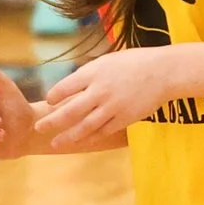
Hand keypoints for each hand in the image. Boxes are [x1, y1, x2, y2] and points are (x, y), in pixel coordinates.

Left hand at [30, 48, 177, 150]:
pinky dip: (90, 138)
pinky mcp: (125, 119)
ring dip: (67, 136)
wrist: (165, 71)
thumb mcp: (108, 61)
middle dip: (51, 121)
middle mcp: (100, 91)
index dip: (54, 97)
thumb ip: (88, 74)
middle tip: (38, 128)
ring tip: (55, 143)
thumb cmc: (135, 63)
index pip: (65, 88)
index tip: (48, 102)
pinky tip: (81, 142)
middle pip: (70, 111)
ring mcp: (113, 107)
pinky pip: (103, 132)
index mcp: (94, 72)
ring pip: (85, 126)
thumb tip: (69, 86)